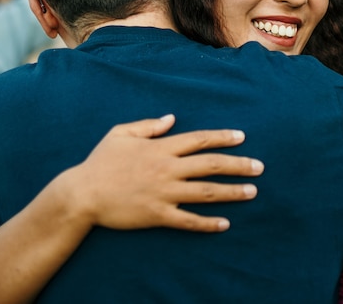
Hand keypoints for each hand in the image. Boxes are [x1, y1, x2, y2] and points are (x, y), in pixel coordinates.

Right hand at [54, 114, 262, 232]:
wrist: (82, 194)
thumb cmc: (100, 162)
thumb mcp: (120, 134)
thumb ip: (148, 125)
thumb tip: (171, 119)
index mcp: (160, 148)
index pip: (199, 139)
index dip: (222, 137)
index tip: (241, 137)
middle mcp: (166, 169)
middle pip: (211, 165)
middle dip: (238, 164)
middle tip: (260, 167)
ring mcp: (163, 193)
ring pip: (206, 192)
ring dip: (232, 192)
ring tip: (252, 191)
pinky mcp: (157, 215)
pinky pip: (188, 220)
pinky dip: (207, 223)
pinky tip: (224, 224)